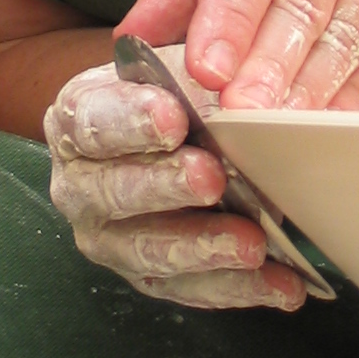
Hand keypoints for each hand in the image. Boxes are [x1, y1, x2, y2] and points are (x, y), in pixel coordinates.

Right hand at [42, 50, 305, 309]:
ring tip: (252, 244)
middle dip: (166, 186)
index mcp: (76, 121)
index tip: (172, 118)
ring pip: (148, 251)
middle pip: (114, 192)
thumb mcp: (179, 67)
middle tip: (211, 178)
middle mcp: (80, 185)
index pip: (92, 122)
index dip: (130, 122)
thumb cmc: (171, 93)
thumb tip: (232, 92)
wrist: (169, 133)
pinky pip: (189, 289)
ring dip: (204, 248)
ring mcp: (110, 238)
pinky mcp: (147, 275)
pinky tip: (282, 284)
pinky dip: (239, 288)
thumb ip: (195, 75)